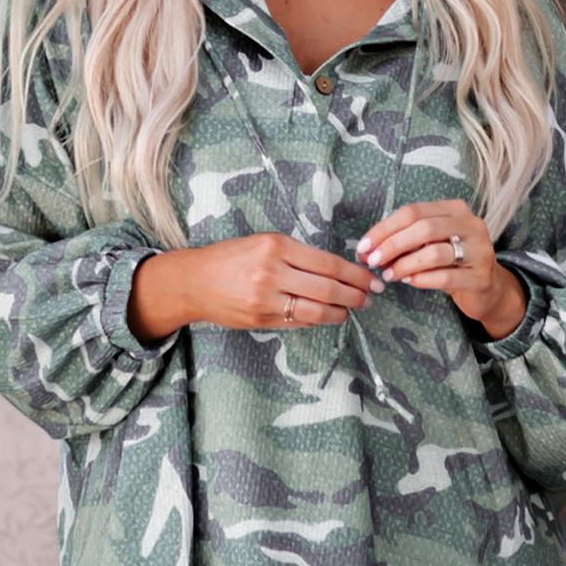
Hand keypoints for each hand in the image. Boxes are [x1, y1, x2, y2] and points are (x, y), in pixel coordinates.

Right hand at [130, 233, 383, 339]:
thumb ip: (297, 256)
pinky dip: (317, 320)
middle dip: (355, 296)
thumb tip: (336, 271)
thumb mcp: (264, 243)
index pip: (327, 263)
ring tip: (352, 310)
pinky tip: (327, 316)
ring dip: (340, 313)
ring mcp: (266, 299)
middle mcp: (272, 272)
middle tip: (369, 298)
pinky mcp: (261, 319)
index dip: (354, 274)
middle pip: (327, 289)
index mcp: (276, 246)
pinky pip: (298, 322)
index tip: (370, 279)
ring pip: (316, 311)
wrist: (195, 281)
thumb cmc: (231, 258)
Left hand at [355, 199, 527, 339]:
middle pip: (424, 228)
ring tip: (389, 274)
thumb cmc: (451, 262)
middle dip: (392, 245)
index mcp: (455, 209)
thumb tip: (368, 248)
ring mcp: (479, 250)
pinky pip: (445, 277)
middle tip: (372, 261)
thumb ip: (406, 240)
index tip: (364, 246)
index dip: (384, 228)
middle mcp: (471, 225)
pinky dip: (421, 279)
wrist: (488, 288)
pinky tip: (409, 281)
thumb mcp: (431, 243)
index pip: (413, 212)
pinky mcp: (480, 277)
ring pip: (434, 253)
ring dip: (404, 264)